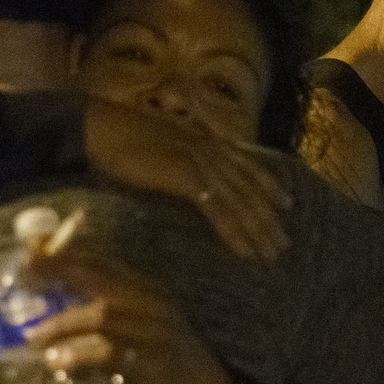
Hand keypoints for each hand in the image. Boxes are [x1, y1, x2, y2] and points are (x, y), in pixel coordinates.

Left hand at [21, 238, 242, 383]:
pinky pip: (112, 353)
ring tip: (33, 340)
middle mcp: (152, 300)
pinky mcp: (156, 360)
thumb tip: (49, 315)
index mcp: (145, 288)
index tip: (29, 254)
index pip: (100, 260)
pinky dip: (81, 356)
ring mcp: (156, 329)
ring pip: (101, 316)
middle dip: (58, 273)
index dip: (64, 253)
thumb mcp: (138, 327)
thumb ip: (101, 315)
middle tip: (24, 280)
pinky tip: (60, 363)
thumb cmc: (164, 359)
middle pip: (98, 277)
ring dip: (62, 326)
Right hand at [84, 97, 290, 261]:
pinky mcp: (187, 177)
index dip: (268, 183)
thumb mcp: (157, 147)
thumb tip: (181, 176)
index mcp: (203, 139)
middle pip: (249, 186)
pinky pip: (218, 210)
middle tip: (283, 242)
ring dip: (257, 230)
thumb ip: (176, 160)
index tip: (287, 202)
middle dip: (268, 216)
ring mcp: (200, 161)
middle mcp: (209, 148)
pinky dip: (234, 232)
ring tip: (270, 253)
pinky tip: (245, 251)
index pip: (247, 163)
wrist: (96, 130)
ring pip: (240, 201)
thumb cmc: (116, 139)